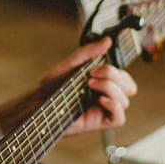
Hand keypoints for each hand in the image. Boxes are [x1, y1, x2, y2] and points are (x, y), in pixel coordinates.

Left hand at [0, 37, 136, 135]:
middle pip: (129, 88)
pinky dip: (115, 106)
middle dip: (115, 77)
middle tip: (94, 74)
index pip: (124, 77)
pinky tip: (101, 100)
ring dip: (111, 88)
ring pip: (125, 101)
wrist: (36, 102)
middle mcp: (104, 95)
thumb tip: (107, 41)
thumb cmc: (50, 85)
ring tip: (90, 85)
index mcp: (101, 82)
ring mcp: (102, 110)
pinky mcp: (98, 122)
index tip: (98, 66)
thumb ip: (89, 52)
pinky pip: (119, 118)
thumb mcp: (70, 64)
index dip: (118, 71)